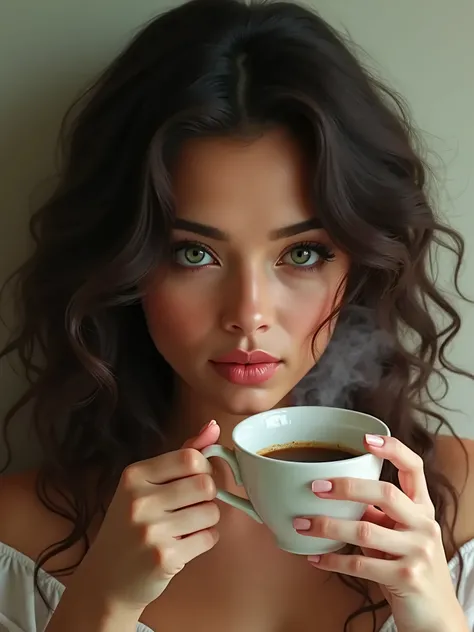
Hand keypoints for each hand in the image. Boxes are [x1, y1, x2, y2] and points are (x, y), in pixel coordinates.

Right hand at [72, 421, 220, 615]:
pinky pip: (209, 537)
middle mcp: (140, 500)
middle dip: (207, 496)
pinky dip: (204, 540)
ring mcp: (151, 530)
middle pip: (205, 484)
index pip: (190, 458)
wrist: (107, 580)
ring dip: (206, 520)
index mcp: (134, 476)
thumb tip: (213, 426)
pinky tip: (184, 545)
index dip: (204, 468)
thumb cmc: (132, 526)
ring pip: (211, 512)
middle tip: (190, 505)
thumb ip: (181, 454)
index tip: (195, 478)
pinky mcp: (164, 557)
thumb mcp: (146, 485)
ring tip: (185, 527)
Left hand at [293, 435, 467, 631]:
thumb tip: (335, 493)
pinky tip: (314, 557)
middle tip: (315, 487)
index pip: (414, 467)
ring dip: (327, 526)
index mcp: (422, 508)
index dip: (392, 449)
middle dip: (347, 487)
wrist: (436, 618)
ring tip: (301, 523)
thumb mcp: (400, 535)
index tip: (365, 438)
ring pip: (366, 530)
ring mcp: (418, 552)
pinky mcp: (407, 578)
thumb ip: (377, 514)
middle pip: (386, 493)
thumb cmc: (410, 567)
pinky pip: (361, 564)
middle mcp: (424, 525)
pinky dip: (332, 560)